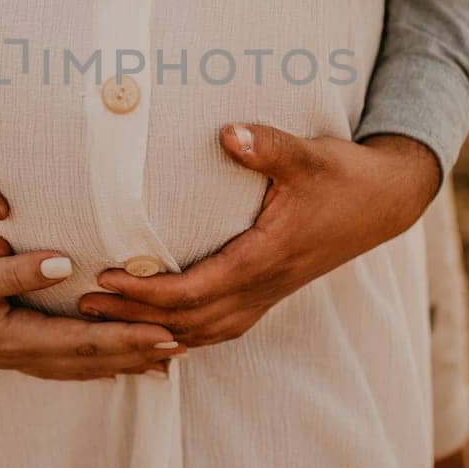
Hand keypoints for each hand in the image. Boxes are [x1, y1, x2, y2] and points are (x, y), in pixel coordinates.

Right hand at [0, 244, 185, 380]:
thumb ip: (15, 271)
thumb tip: (63, 262)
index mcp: (14, 338)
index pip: (85, 342)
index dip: (128, 340)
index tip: (168, 335)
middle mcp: (19, 353)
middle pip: (90, 361)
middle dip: (136, 355)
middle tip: (183, 348)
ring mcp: (13, 353)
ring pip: (78, 365)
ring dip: (120, 363)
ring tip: (161, 362)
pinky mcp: (7, 344)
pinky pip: (61, 360)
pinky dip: (91, 363)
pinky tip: (108, 364)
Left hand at [76, 126, 440, 346]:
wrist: (385, 201)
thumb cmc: (342, 176)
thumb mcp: (308, 154)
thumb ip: (267, 147)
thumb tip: (227, 134)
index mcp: (266, 257)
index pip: (195, 290)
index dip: (147, 290)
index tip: (106, 276)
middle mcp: (264, 285)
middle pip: (189, 320)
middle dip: (134, 317)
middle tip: (83, 305)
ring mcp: (268, 293)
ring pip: (204, 332)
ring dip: (154, 330)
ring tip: (107, 321)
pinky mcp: (269, 291)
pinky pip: (220, 327)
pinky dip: (185, 333)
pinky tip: (158, 329)